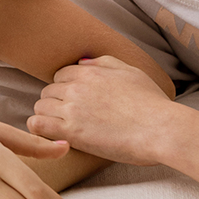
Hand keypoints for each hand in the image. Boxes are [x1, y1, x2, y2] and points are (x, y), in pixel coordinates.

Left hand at [28, 55, 172, 165]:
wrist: (160, 128)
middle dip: (56, 102)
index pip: (61, 75)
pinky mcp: (71, 132)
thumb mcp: (131, 72)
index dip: (66, 88)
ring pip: (41, 107)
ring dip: (48, 116)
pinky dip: (40, 129)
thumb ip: (104, 63)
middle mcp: (77, 87)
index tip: (75, 101)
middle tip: (69, 117)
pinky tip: (53, 135)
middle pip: (49, 91)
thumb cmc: (152, 102)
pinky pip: (38, 125)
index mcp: (90, 71)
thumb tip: (82, 62)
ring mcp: (72, 109)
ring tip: (62, 127)